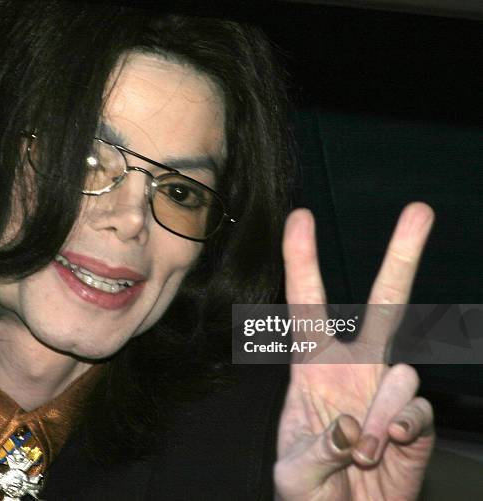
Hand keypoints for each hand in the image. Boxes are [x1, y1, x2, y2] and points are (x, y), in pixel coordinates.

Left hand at [274, 203, 435, 500]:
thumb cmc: (308, 491)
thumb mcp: (294, 472)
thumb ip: (318, 449)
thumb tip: (355, 426)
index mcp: (312, 367)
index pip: (306, 305)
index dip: (302, 261)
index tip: (301, 218)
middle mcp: (354, 368)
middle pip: (384, 305)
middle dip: (401, 258)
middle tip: (421, 211)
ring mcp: (387, 392)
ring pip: (403, 372)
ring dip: (382, 415)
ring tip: (364, 451)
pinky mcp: (415, 421)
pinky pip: (418, 409)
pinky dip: (403, 428)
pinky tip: (388, 446)